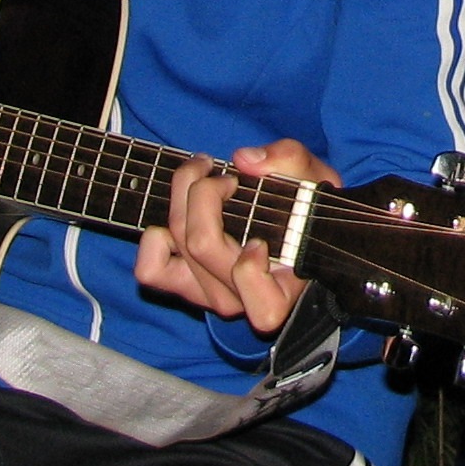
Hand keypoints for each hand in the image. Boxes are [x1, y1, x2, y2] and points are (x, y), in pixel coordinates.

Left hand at [134, 138, 340, 334]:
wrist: (288, 224)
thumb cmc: (304, 206)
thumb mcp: (312, 176)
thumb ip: (289, 159)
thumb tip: (246, 160)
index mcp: (281, 290)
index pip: (262, 306)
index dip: (251, 268)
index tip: (260, 240)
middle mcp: (240, 299)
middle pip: (202, 244)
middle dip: (205, 192)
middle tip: (223, 175)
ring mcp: (208, 293)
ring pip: (178, 245)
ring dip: (181, 199)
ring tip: (200, 176)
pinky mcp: (183, 284)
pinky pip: (152, 271)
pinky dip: (154, 241)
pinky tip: (175, 220)